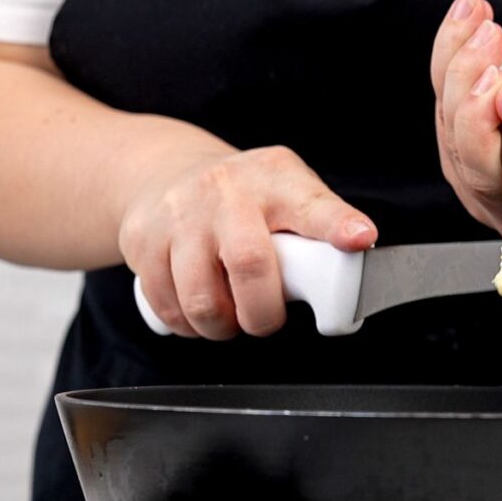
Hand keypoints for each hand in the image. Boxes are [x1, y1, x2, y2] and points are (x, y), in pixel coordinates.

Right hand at [119, 145, 376, 339]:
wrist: (167, 173)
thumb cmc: (246, 196)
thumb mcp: (291, 193)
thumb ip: (323, 227)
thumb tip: (359, 266)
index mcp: (278, 180)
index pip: (314, 204)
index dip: (337, 224)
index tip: (359, 238)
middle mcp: (228, 190)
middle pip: (249, 264)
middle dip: (262, 314)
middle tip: (265, 320)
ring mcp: (181, 213)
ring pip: (202, 297)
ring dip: (222, 327)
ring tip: (231, 319)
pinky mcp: (142, 238)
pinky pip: (165, 304)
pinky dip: (187, 325)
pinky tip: (199, 314)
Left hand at [431, 0, 501, 237]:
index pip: (487, 171)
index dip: (480, 125)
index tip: (495, 78)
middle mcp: (491, 193)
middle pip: (458, 138)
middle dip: (467, 78)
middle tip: (489, 34)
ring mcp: (471, 165)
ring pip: (445, 109)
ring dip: (456, 54)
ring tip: (476, 11)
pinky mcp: (460, 132)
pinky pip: (444, 90)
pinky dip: (452, 49)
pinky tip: (468, 16)